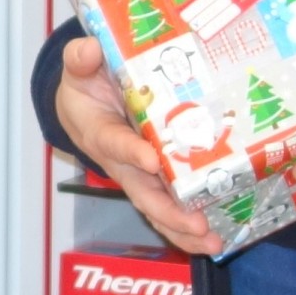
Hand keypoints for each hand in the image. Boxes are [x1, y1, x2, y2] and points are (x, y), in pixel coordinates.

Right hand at [51, 36, 218, 252]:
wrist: (83, 107)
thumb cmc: (84, 87)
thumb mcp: (77, 69)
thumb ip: (80, 59)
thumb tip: (88, 49)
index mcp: (100, 132)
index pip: (115, 144)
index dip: (132, 153)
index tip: (150, 160)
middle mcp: (122, 162)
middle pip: (143, 193)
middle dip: (169, 212)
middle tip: (197, 225)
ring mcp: (140, 175)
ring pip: (159, 209)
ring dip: (184, 230)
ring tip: (213, 245)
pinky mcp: (157, 181)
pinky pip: (172, 209)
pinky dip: (190, 228)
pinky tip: (218, 240)